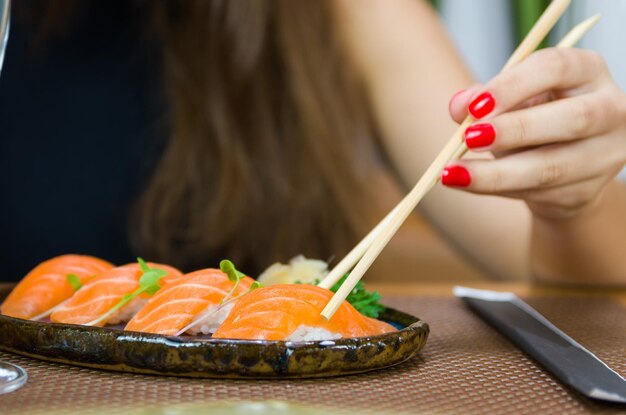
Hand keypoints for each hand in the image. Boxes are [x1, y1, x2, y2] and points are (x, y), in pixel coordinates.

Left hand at [445, 47, 625, 219]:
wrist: (559, 168)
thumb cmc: (532, 119)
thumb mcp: (508, 100)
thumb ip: (482, 98)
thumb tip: (459, 105)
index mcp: (587, 70)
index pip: (556, 67)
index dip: (513, 85)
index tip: (475, 106)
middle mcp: (609, 109)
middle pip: (571, 118)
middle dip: (515, 129)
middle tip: (469, 138)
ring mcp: (604, 155)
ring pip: (551, 167)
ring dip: (496, 172)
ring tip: (453, 172)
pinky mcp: (587, 191)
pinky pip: (538, 192)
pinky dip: (496, 188)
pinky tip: (466, 183)